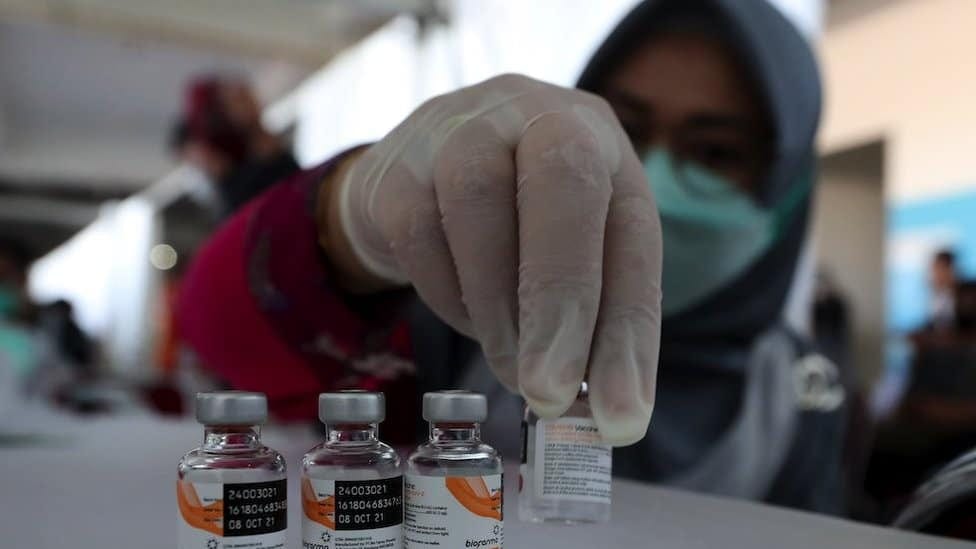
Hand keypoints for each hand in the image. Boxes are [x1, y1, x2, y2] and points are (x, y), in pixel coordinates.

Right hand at [325, 74, 661, 444]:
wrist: (425, 170)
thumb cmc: (519, 221)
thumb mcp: (575, 253)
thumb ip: (594, 319)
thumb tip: (606, 415)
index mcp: (600, 142)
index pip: (630, 235)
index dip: (628, 332)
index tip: (620, 419)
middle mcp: (538, 114)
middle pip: (563, 183)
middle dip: (561, 302)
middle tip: (552, 395)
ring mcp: (461, 127)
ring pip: (479, 204)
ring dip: (498, 309)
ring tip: (513, 368)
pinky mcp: (399, 164)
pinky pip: (419, 233)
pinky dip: (448, 296)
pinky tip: (468, 315)